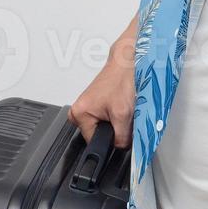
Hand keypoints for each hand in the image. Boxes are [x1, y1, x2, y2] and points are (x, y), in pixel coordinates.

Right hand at [68, 33, 135, 149]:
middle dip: (115, 130)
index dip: (111, 140)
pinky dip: (117, 115)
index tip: (121, 132)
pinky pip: (107, 119)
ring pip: (105, 127)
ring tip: (123, 106)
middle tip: (123, 115)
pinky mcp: (95, 103)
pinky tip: (122, 104)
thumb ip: (122, 137)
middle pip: (99, 135)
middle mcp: (78, 110)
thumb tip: (121, 148)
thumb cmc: (123, 79)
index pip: (95, 142)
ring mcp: (86, 106)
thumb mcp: (124, 114)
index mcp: (79, 114)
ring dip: (117, 122)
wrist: (129, 61)